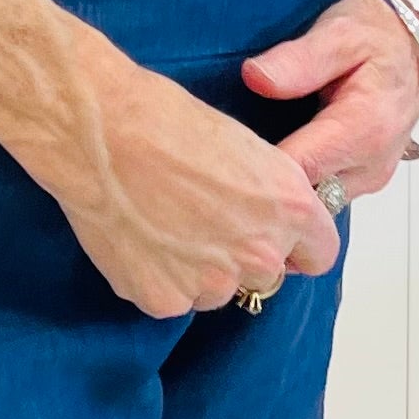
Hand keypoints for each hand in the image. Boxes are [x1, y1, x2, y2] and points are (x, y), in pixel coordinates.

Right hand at [36, 42, 342, 321]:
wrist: (99, 132)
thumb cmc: (164, 120)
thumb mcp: (243, 147)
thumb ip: (268, 195)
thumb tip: (264, 220)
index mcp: (290, 208)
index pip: (320, 255)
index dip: (295, 244)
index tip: (272, 235)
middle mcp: (260, 254)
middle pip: (265, 276)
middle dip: (241, 256)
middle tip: (201, 220)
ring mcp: (213, 284)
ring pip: (215, 291)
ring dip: (197, 270)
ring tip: (161, 222)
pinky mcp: (164, 299)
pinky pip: (170, 298)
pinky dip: (155, 276)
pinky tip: (137, 237)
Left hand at [239, 0, 418, 205]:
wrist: (416, 42)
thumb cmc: (377, 33)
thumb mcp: (338, 33)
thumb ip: (298, 60)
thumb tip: (255, 78)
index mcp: (366, 130)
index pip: (299, 171)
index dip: (257, 167)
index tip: (222, 151)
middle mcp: (372, 165)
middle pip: (304, 196)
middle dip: (263, 182)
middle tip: (223, 156)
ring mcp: (370, 177)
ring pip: (312, 202)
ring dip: (280, 187)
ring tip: (242, 159)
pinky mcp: (363, 179)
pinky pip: (322, 194)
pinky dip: (297, 184)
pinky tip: (271, 161)